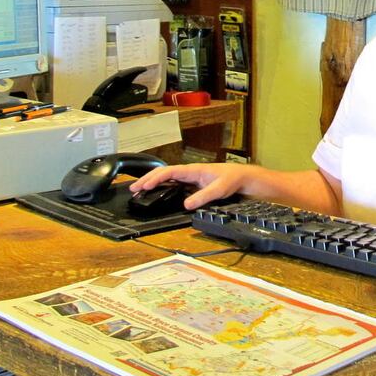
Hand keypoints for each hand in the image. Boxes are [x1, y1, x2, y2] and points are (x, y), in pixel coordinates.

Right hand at [128, 163, 252, 209]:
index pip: (169, 172)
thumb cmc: (231, 179)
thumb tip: (186, 204)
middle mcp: (189, 172)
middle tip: (133, 188)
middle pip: (163, 173)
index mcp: (193, 170)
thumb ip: (203, 197)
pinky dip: (160, 186)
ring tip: (138, 190)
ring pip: (166, 177)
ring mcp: (189, 178)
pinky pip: (172, 183)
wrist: (241, 178)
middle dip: (147, 179)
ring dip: (152, 182)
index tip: (145, 186)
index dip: (155, 178)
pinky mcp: (191, 184)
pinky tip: (155, 192)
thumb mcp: (219, 189)